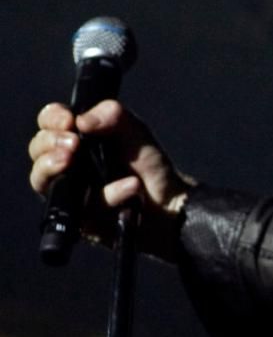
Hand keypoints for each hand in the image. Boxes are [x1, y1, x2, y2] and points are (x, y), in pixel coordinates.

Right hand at [28, 100, 193, 262]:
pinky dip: (109, 194)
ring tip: (70, 160)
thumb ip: (114, 116)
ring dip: (51, 167)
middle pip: (37, 150)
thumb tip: (82, 120)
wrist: (170, 202)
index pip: (50, 123)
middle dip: (48, 143)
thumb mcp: (136, 132)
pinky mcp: (80, 220)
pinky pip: (82, 208)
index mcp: (79, 139)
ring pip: (42, 181)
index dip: (52, 118)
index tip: (68, 120)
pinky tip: (130, 187)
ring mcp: (69, 194)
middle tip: (71, 143)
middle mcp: (67, 165)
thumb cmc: (149, 165)